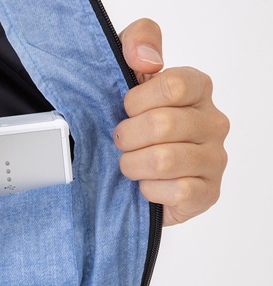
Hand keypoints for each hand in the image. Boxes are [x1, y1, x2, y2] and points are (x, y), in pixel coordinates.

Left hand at [115, 19, 229, 225]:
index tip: (126, 111)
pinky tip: (146, 186)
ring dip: (133, 165)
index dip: (136, 102)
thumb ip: (137, 42)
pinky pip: (176, 191)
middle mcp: (214, 122)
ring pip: (164, 160)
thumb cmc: (134, 127)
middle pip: (162, 125)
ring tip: (130, 165)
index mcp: (198, 90)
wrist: (135, 177)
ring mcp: (214, 159)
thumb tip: (146, 59)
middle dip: (127, 137)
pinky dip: (149, 190)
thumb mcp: (128, 75)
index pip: (172, 86)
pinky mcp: (208, 193)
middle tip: (121, 143)